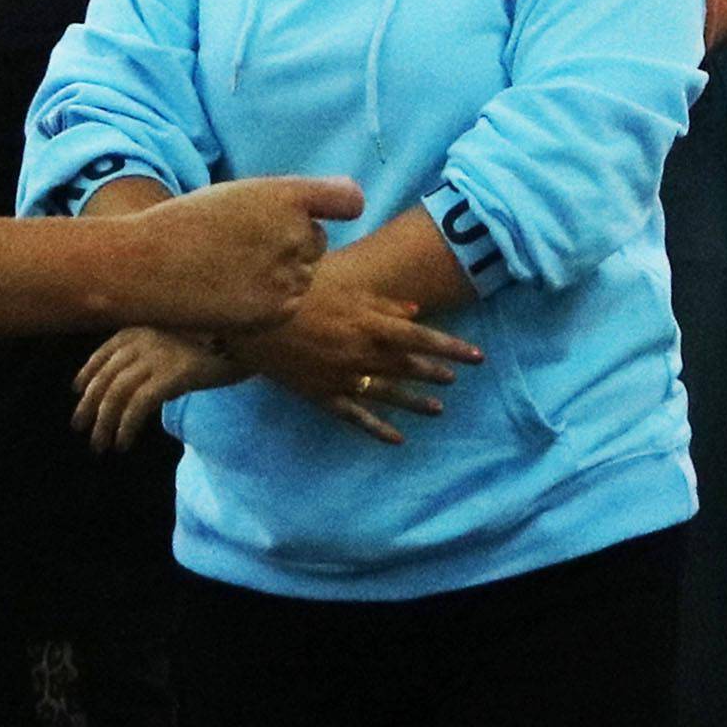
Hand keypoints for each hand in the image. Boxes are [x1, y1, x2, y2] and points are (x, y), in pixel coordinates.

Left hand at [73, 326, 243, 453]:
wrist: (254, 337)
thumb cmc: (222, 340)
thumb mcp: (180, 339)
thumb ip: (156, 352)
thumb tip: (139, 385)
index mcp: (141, 327)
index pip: (103, 354)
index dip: (87, 374)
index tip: (78, 392)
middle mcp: (143, 339)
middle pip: (105, 379)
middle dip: (89, 407)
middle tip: (82, 429)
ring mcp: (157, 356)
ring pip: (116, 395)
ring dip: (104, 424)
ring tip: (102, 445)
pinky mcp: (172, 375)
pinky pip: (138, 406)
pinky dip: (126, 426)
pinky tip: (124, 442)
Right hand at [111, 176, 364, 332]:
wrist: (140, 266)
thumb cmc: (183, 227)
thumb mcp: (236, 194)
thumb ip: (286, 202)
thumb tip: (345, 206)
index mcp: (286, 197)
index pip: (347, 199)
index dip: (337, 205)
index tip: (331, 212)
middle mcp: (297, 233)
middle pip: (315, 240)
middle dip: (290, 244)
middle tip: (240, 246)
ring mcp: (291, 274)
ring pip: (304, 273)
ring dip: (278, 273)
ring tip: (228, 269)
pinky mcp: (281, 308)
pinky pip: (290, 301)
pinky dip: (269, 300)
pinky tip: (231, 292)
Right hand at [225, 272, 485, 444]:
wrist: (248, 322)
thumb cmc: (296, 294)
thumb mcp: (341, 287)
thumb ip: (380, 301)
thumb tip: (416, 311)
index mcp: (368, 324)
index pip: (422, 338)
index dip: (452, 347)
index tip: (478, 356)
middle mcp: (361, 354)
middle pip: (408, 366)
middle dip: (435, 372)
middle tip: (455, 378)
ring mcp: (342, 378)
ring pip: (388, 394)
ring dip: (415, 403)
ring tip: (439, 409)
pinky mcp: (322, 395)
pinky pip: (355, 416)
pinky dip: (377, 429)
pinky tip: (397, 440)